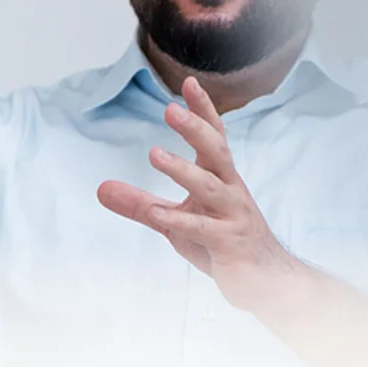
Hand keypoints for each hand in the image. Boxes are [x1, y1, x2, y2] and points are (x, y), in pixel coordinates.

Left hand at [97, 77, 367, 366]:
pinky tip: (157, 215)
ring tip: (154, 153)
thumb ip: (140, 204)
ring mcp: (233, 216)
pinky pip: (203, 230)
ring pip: (209, 187)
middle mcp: (230, 191)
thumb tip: (101, 188)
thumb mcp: (176, 221)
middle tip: (170, 109)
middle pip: (216, 152)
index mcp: (221, 178)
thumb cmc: (220, 243)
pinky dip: (179, 221)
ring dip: (182, 170)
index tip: (188, 82)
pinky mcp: (230, 244)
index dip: (203, 110)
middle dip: (195, 129)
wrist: (266, 284)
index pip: (214, 137)